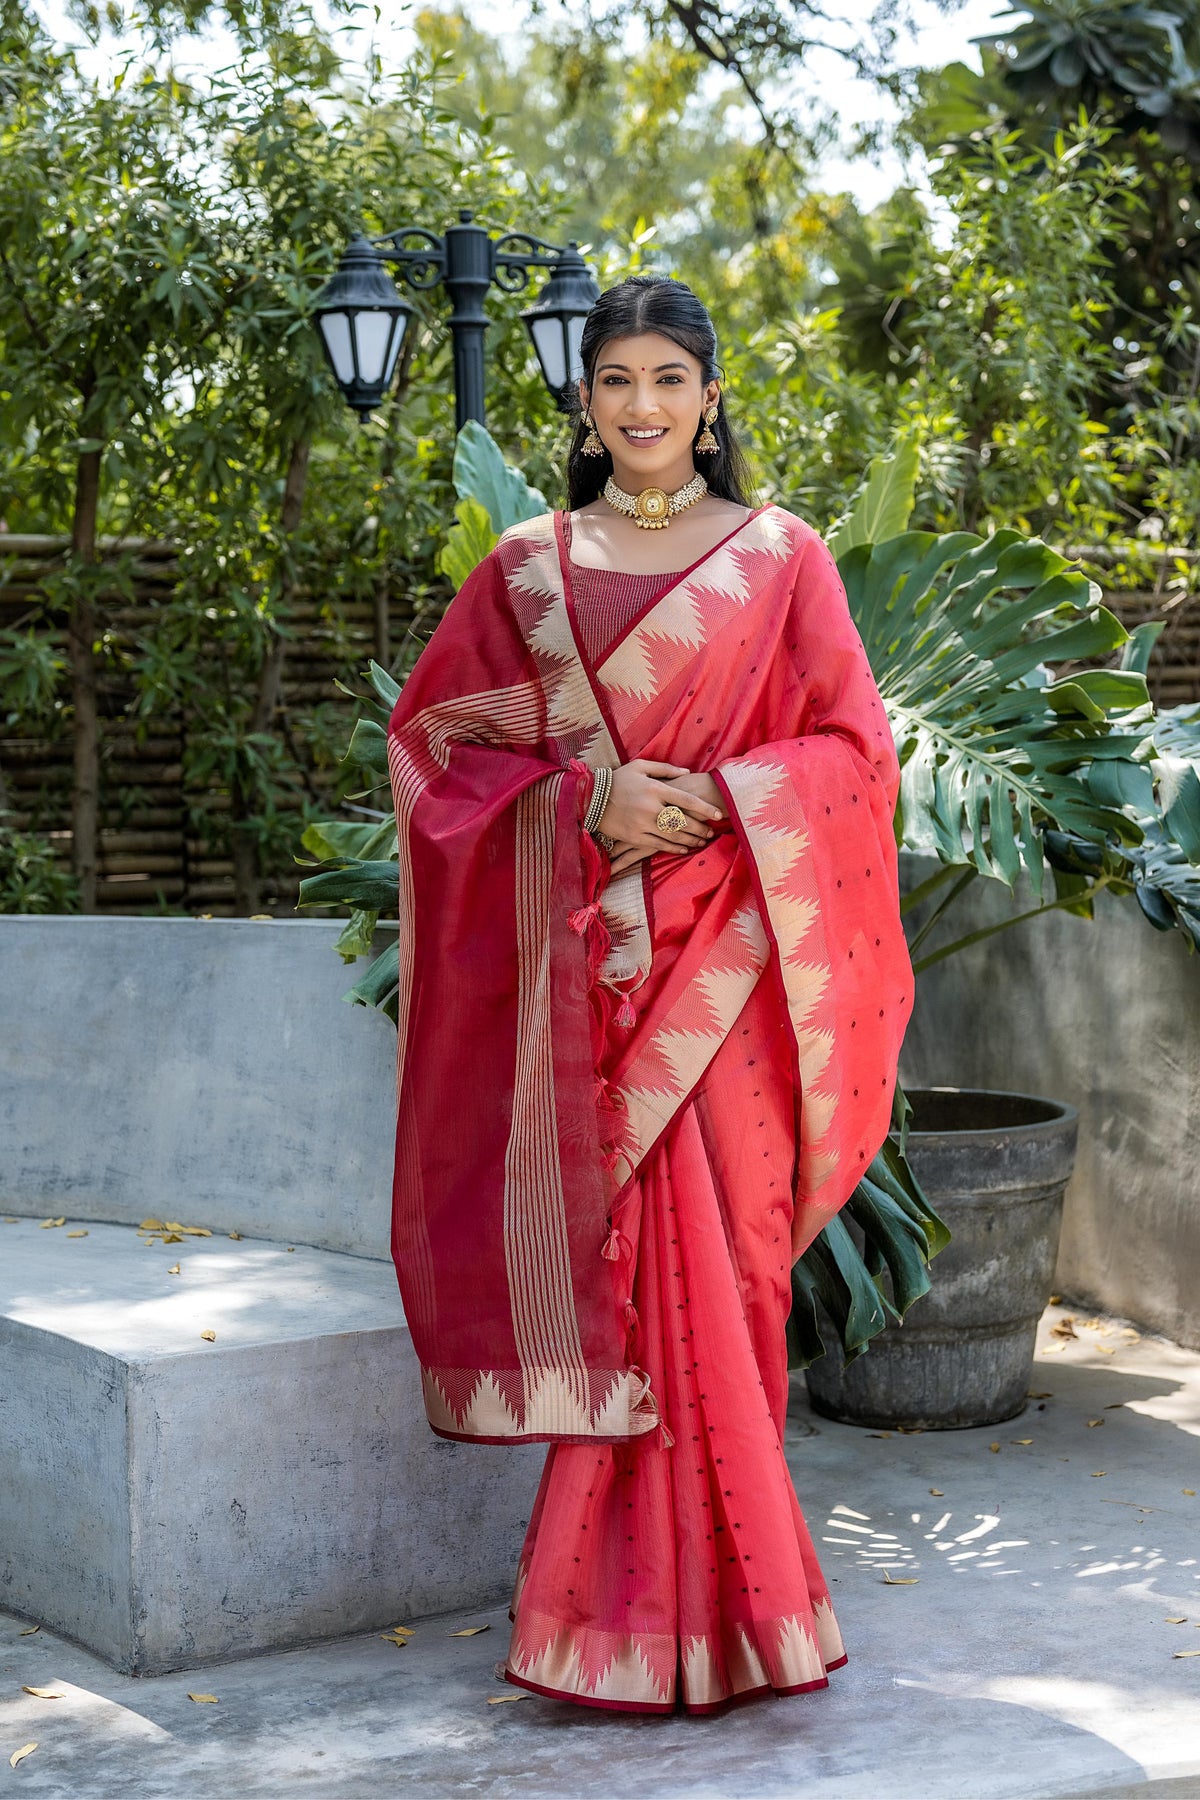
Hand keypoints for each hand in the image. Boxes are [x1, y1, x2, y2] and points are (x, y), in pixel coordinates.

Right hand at [598, 758, 723, 876]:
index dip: (704, 808)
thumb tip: (687, 772)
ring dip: (690, 840)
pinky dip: (673, 848)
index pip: (686, 800)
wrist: (591, 798)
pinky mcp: (634, 837)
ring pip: (673, 836)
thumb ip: (665, 768)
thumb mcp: (640, 767)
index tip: (717, 813)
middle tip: (712, 831)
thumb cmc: (619, 779)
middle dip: (700, 828)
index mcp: (654, 789)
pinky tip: (684, 848)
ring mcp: (642, 824)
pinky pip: (658, 845)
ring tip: (702, 841)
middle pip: (683, 821)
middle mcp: (650, 807)